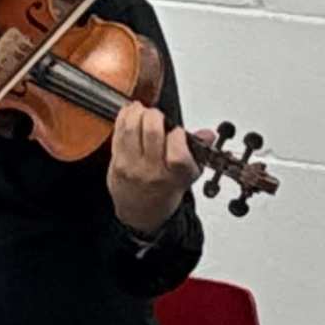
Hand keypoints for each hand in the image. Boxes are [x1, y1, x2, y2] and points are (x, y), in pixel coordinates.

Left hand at [107, 100, 197, 236]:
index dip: (178, 135)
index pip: (178, 153)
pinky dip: (124, 118)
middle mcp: (153, 171)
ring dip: (138, 113)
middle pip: (152, 132)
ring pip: (132, 128)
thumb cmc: (164, 191)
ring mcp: (132, 166)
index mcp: (175, 176)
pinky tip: (130, 115)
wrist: (140, 212)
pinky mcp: (116, 162)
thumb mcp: (188, 176)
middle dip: (155, 116)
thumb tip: (207, 135)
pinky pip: (118, 133)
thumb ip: (198, 151)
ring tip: (143, 112)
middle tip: (158, 116)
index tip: (178, 132)